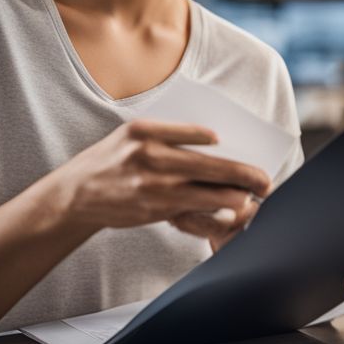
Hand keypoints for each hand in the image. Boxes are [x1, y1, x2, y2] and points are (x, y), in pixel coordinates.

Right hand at [49, 119, 270, 245]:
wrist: (76, 195)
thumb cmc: (112, 159)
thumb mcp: (131, 133)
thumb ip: (168, 133)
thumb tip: (215, 140)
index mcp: (145, 131)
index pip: (198, 132)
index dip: (227, 144)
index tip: (249, 150)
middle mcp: (150, 157)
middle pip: (212, 166)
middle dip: (246, 175)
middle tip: (266, 181)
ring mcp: (153, 187)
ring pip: (208, 193)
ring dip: (236, 198)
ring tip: (252, 198)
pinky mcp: (154, 210)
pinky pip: (193, 212)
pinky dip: (215, 212)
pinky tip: (229, 212)